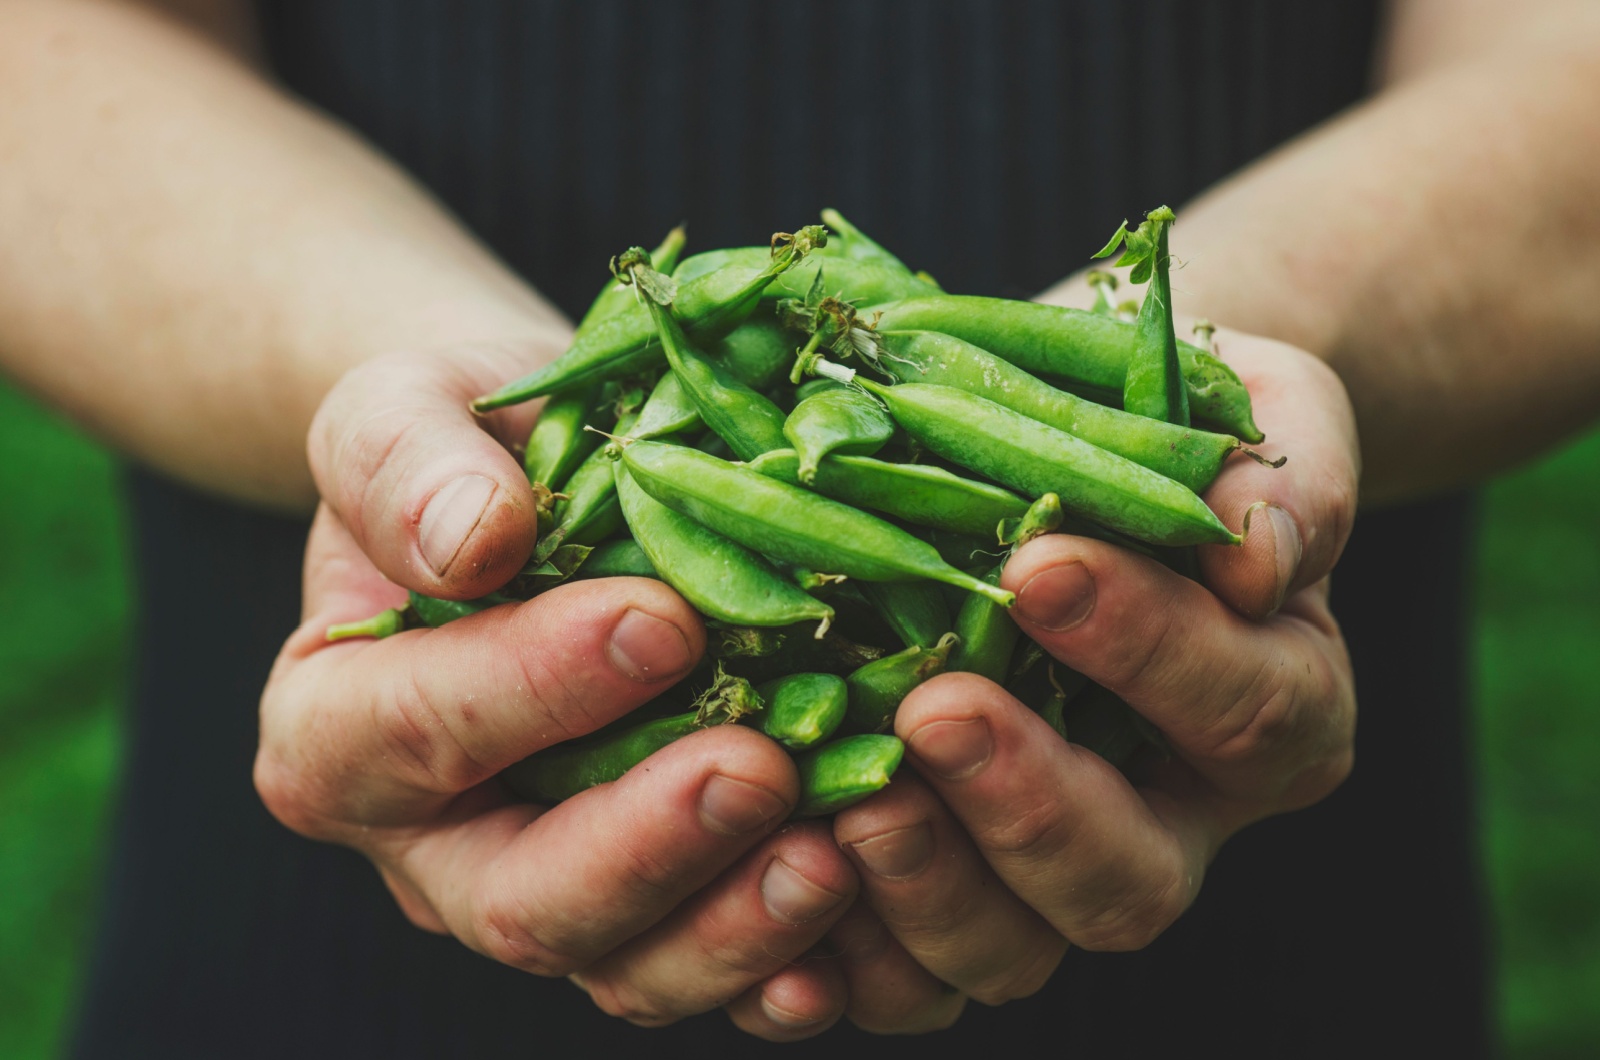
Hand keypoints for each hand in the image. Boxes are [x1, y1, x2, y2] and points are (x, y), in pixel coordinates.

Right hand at [256, 343, 859, 1040]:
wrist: (527, 496)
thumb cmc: (458, 448)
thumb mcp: (402, 408)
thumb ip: (406, 465)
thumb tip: (473, 538)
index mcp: (335, 727)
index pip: (414, 731)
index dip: (531, 689)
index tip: (659, 621)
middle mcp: (430, 842)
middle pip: (519, 899)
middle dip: (646, 846)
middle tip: (760, 769)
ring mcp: (541, 887)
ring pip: (623, 964)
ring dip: (732, 927)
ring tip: (835, 854)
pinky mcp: (644, 908)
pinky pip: (706, 967)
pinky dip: (783, 958)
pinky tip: (857, 908)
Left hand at [824, 327, 1359, 1031]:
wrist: (1098, 454)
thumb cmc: (1176, 420)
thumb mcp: (1256, 405)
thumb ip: (1283, 471)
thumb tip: (1257, 554)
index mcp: (1275, 702)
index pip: (1243, 709)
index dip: (1152, 650)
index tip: (1039, 567)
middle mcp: (1179, 813)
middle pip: (1131, 877)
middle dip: (1031, 803)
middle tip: (934, 709)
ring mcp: (1061, 867)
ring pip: (1020, 949)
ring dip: (932, 891)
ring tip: (854, 803)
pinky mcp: (961, 891)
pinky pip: (915, 975)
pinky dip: (852, 955)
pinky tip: (789, 875)